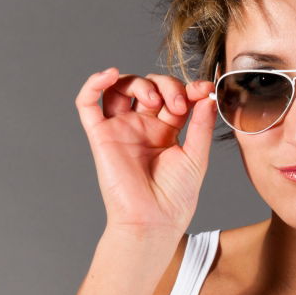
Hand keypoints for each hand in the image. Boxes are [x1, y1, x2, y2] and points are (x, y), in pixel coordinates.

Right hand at [74, 68, 216, 233]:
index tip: (204, 90)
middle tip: (179, 105)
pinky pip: (87, 102)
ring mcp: (121, 130)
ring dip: (138, 82)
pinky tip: (109, 74)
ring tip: (154, 100)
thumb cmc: (175, 198)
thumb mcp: (197, 157)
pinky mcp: (101, 136)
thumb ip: (202, 125)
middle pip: (149, 87)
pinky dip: (94, 82)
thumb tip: (208, 95)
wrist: (154, 221)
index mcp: (166, 132)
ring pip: (120, 88)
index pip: (174, 97)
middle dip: (166, 86)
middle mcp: (142, 128)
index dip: (189, 88)